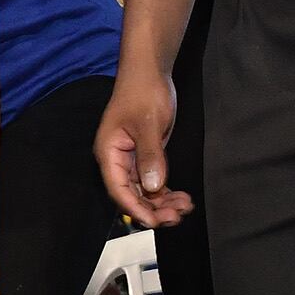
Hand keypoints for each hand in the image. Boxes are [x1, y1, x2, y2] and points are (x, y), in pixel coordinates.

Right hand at [95, 71, 194, 227]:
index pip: (118, 189)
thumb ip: (150, 156)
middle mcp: (117, 160)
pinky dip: (166, 192)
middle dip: (153, 208)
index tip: (155, 221)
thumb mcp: (149, 123)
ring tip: (185, 207)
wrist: (150, 72)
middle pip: (131, 195)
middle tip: (177, 216)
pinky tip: (182, 197)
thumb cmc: (143, 92)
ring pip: (144, 191)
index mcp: (109, 152)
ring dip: (162, 203)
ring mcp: (131, 160)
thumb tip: (153, 188)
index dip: (135, 208)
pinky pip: (152, 182)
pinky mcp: (145, 157)